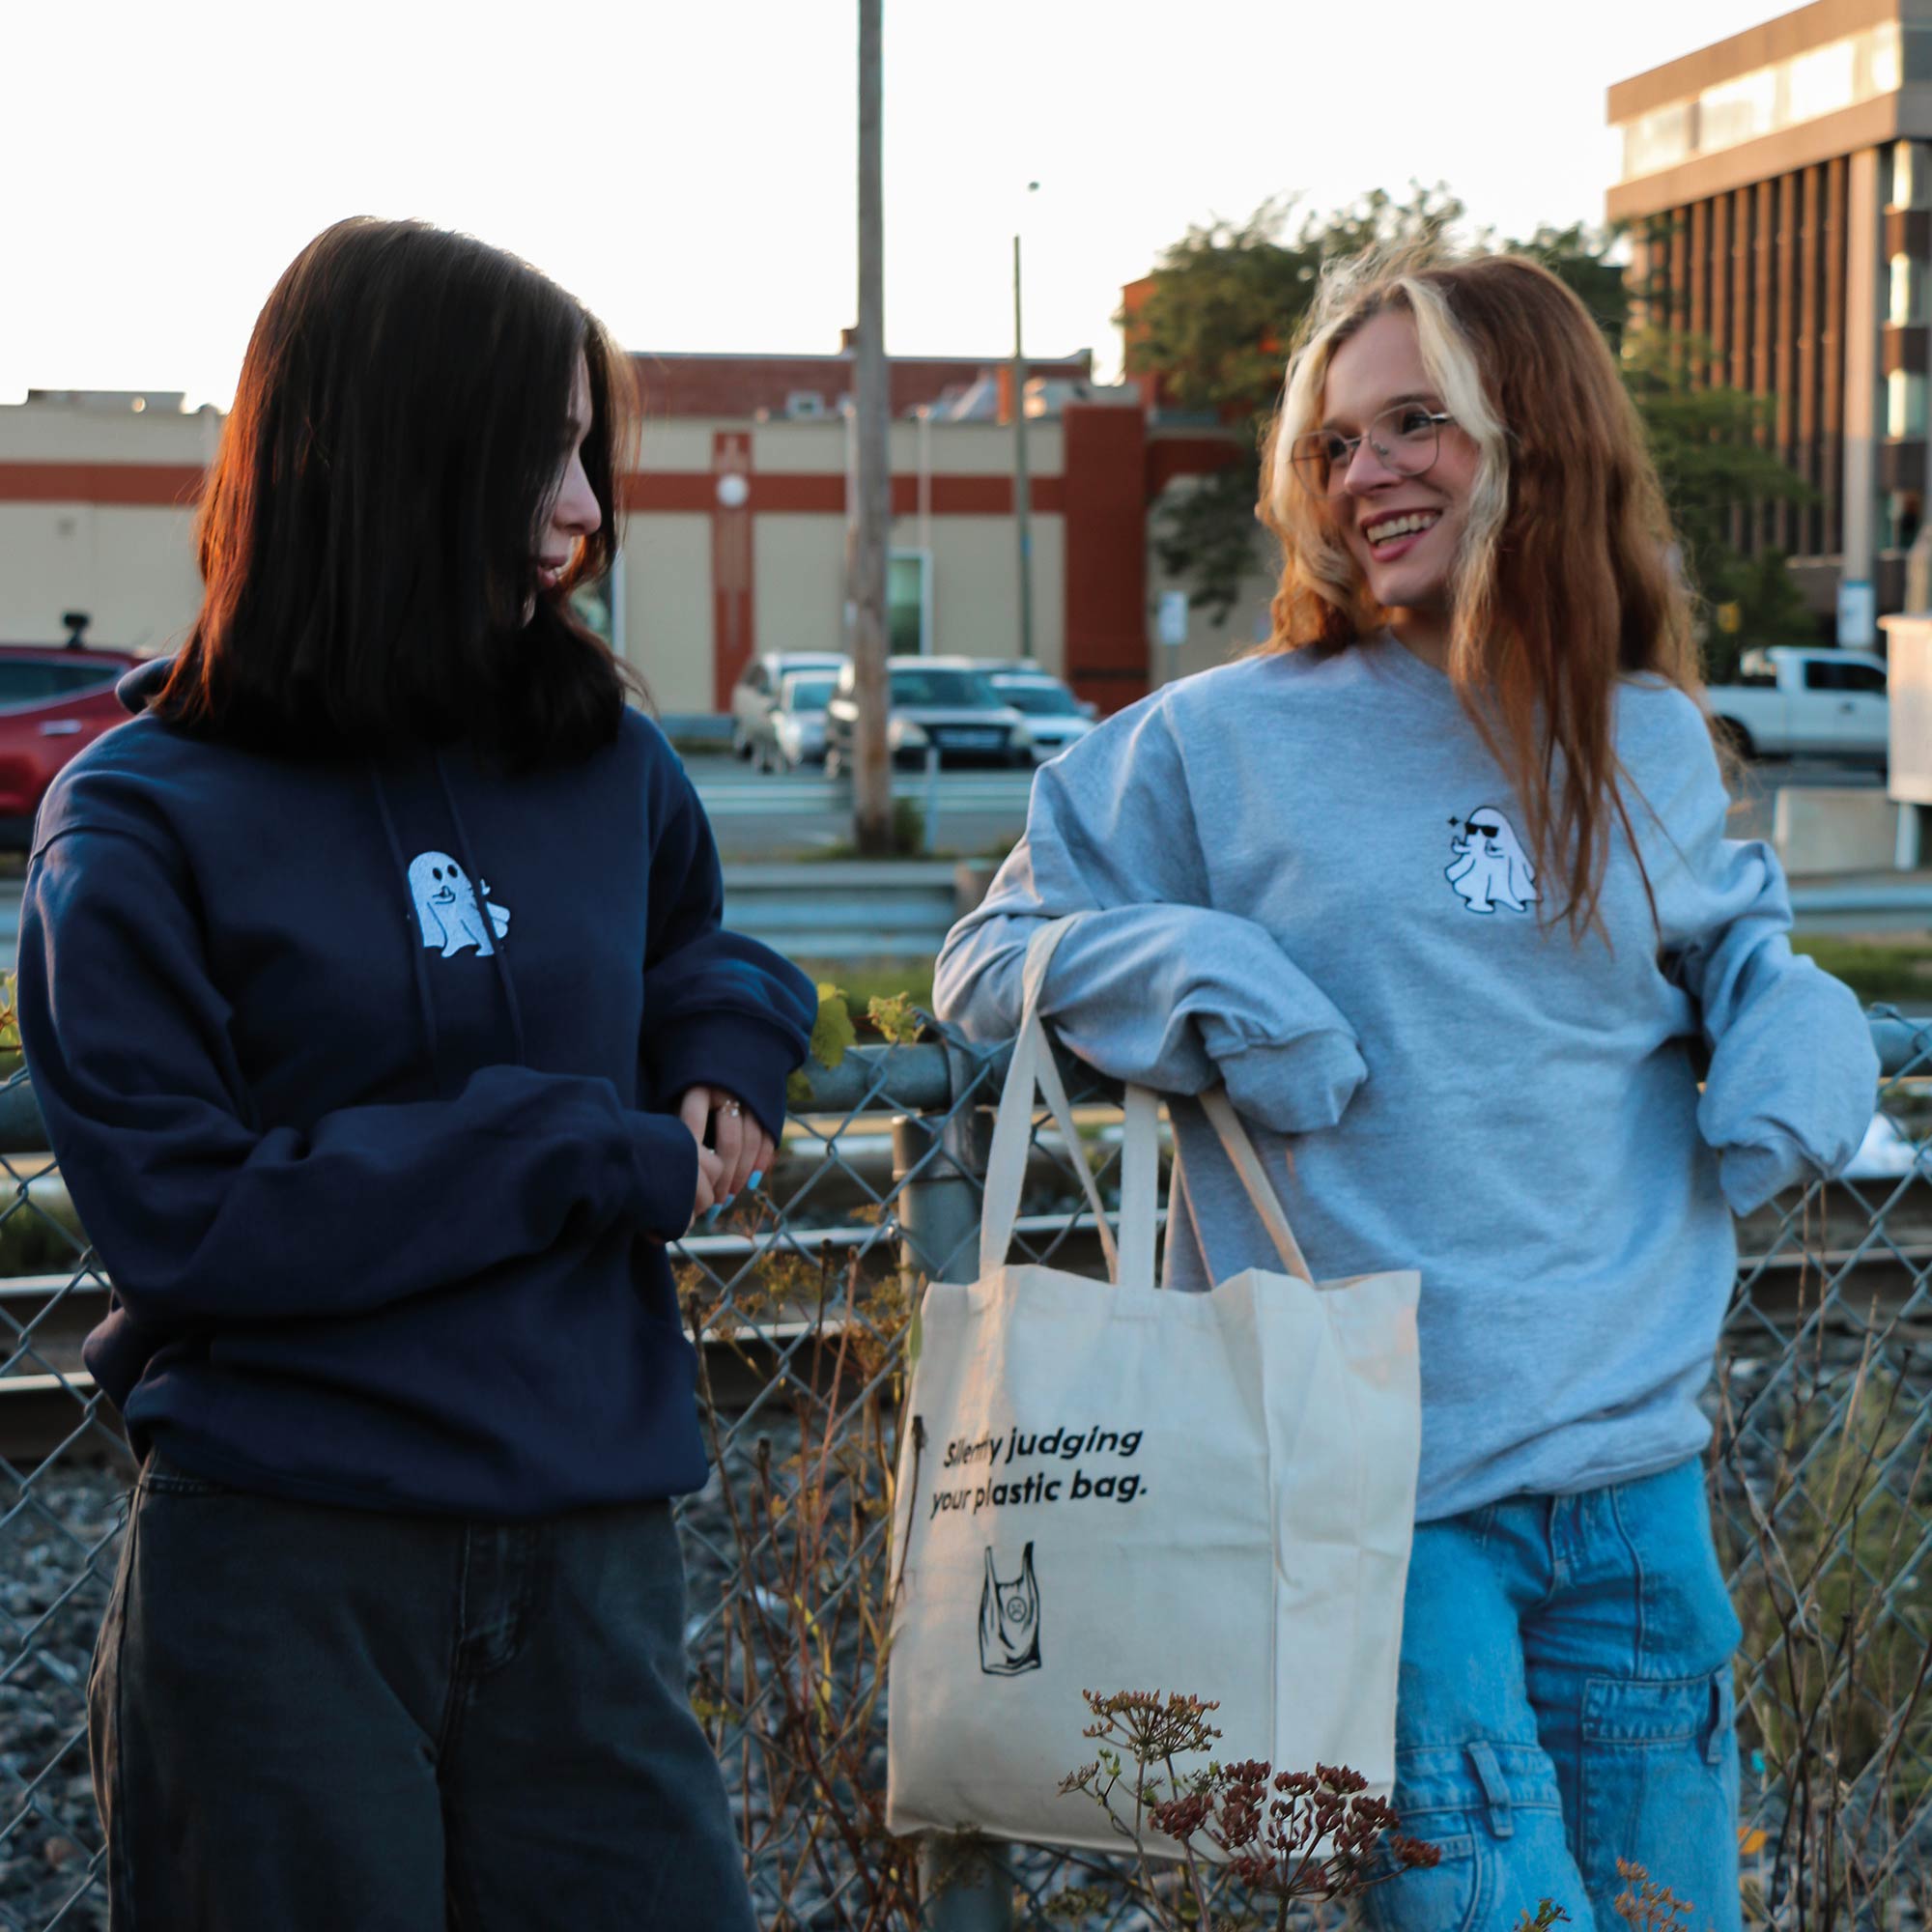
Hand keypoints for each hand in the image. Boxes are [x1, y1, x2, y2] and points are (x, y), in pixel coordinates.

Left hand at [676, 1085, 774, 1209]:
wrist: (715, 1064)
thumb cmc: (685, 1094)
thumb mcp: (674, 1104)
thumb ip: (676, 1131)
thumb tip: (670, 1176)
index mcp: (697, 1088)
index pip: (695, 1128)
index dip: (695, 1161)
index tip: (691, 1188)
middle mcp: (727, 1089)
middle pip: (731, 1141)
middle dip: (723, 1177)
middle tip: (715, 1203)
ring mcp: (749, 1096)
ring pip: (751, 1142)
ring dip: (741, 1175)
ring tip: (729, 1197)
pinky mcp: (765, 1104)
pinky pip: (767, 1137)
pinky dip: (760, 1163)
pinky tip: (751, 1182)